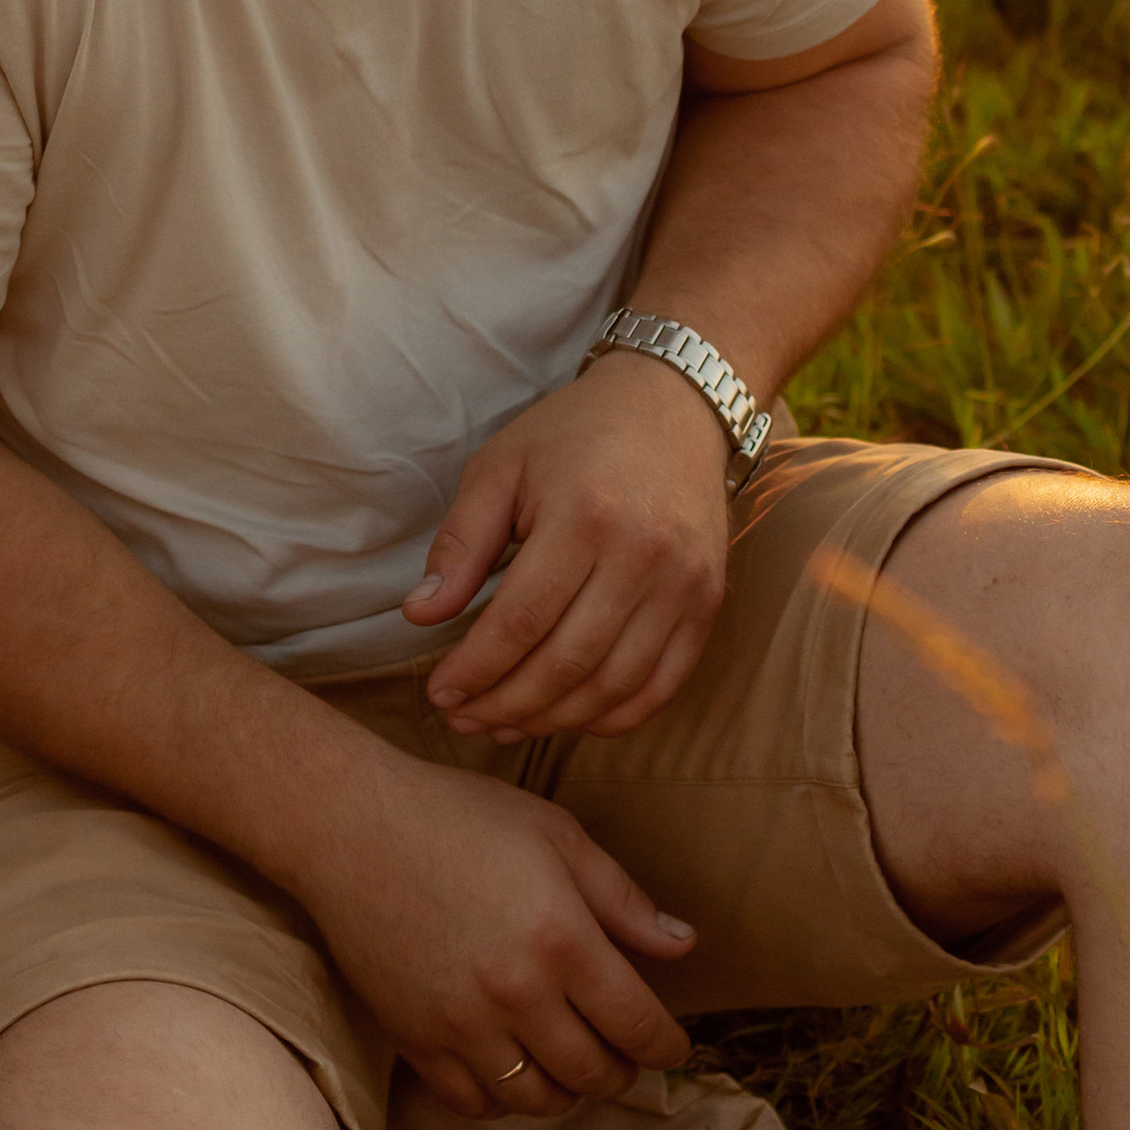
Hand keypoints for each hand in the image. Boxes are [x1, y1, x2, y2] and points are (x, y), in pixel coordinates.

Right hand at [285, 747, 694, 1118]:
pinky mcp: (416, 1040)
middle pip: (594, 1073)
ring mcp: (463, 1024)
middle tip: (623, 1052)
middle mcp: (517, 994)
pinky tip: (513, 1070)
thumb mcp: (555, 836)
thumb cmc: (458, 817)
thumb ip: (623, 899)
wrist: (350, 825)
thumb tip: (683, 946)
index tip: (671, 1045)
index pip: (638, 1027)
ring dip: (568, 1091)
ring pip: (538, 1099)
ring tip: (572, 1064)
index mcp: (563, 940)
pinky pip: (474, 1102)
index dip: (667, 1046)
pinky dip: (504, 1100)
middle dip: (622, 1070)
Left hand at [403, 348, 733, 741]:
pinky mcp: (709, 602)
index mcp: (583, 517)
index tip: (440, 693)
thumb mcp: (500, 467)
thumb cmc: (573, 432)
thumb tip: (420, 616)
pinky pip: (662, 685)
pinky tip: (570, 717)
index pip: (520, 623)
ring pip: (613, 686)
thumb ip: (460, 543)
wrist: (674, 404)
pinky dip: (614, 715)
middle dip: (505, 705)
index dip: (475, 670)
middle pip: (566, 664)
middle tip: (464, 719)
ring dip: (553, 720)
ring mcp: (684, 585)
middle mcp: (642, 557)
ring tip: (505, 725)